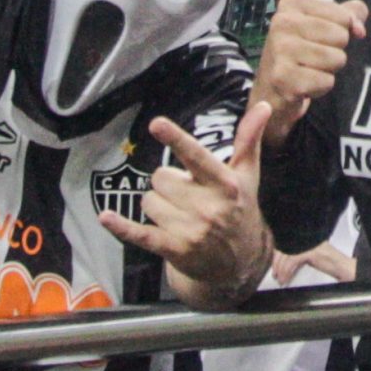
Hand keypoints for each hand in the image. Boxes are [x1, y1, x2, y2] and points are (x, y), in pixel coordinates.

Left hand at [99, 103, 275, 309]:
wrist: (240, 263)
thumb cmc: (239, 210)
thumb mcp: (247, 176)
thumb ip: (249, 141)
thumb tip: (264, 107)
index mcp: (225, 184)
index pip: (196, 157)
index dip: (175, 139)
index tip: (157, 124)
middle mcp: (209, 207)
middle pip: (161, 178)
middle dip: (168, 185)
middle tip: (187, 196)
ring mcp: (190, 230)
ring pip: (149, 201)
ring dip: (158, 206)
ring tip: (180, 216)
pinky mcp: (174, 249)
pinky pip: (140, 233)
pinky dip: (122, 227)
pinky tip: (106, 217)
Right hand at [250, 0, 366, 143]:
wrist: (272, 88)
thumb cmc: (302, 51)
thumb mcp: (326, 23)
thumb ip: (350, 15)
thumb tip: (359, 30)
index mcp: (293, 2)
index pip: (344, 16)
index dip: (339, 31)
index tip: (317, 38)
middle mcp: (282, 21)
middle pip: (341, 37)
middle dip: (334, 51)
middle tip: (311, 57)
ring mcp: (280, 49)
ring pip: (337, 59)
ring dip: (328, 70)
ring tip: (307, 69)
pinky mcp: (283, 77)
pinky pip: (327, 81)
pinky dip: (320, 87)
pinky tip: (303, 84)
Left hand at [271, 241, 356, 286]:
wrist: (342, 267)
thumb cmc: (329, 262)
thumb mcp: (309, 255)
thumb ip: (298, 254)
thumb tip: (282, 262)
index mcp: (305, 237)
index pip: (285, 243)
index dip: (277, 255)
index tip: (274, 266)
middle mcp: (306, 238)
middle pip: (284, 248)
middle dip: (277, 263)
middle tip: (275, 274)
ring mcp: (308, 244)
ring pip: (287, 255)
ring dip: (281, 270)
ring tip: (281, 279)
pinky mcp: (310, 252)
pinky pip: (292, 261)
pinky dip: (287, 272)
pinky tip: (286, 278)